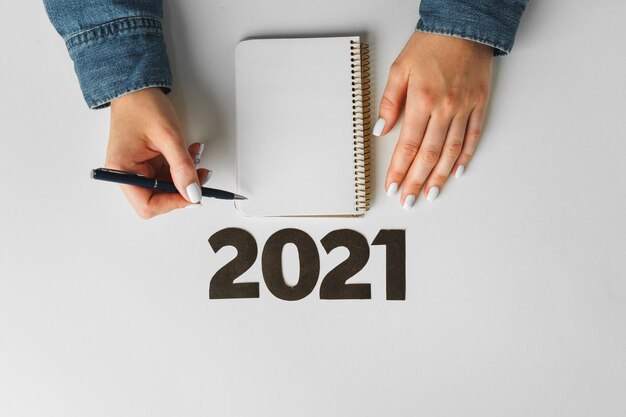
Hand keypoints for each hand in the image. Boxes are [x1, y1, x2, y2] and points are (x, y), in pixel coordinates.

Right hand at [105, 88, 209, 218]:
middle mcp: (126, 174)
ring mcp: (136, 169)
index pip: (148, 205)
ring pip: (166, 188)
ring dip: (185, 177)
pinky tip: (190, 153)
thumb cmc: (143, 105)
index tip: (194, 194)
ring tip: (196, 158)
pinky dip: (181, 168)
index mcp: (122, 170)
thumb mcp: (168, 137)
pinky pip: (167, 175)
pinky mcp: (146, 164)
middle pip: (158, 199)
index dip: (173, 203)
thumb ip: (182, 167)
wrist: (136, 86)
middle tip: (200, 176)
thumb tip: (193, 194)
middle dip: (181, 189)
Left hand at [375, 31, 492, 207]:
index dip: (399, 170)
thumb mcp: (399, 69)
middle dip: (416, 181)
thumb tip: (379, 131)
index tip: (393, 187)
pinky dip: (465, 157)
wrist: (464, 25)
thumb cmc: (430, 45)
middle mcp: (444, 108)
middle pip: (428, 154)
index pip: (407, 146)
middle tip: (409, 200)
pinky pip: (473, 136)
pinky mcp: (479, 104)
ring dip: (439, 176)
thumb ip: (389, 102)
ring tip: (431, 194)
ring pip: (451, 151)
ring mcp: (464, 108)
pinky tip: (456, 172)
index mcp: (421, 100)